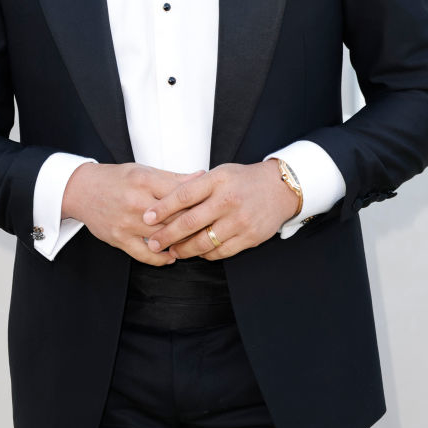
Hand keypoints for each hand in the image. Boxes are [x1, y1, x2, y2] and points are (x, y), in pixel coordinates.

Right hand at [62, 162, 202, 266]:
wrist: (81, 190)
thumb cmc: (116, 179)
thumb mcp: (144, 171)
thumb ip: (173, 177)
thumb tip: (202, 176)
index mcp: (145, 180)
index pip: (180, 194)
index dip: (199, 202)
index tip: (211, 207)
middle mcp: (136, 201)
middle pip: (173, 217)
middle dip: (193, 224)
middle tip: (209, 229)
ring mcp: (126, 222)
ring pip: (162, 236)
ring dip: (179, 242)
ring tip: (194, 244)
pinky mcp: (119, 238)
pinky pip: (144, 254)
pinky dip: (160, 258)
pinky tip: (171, 256)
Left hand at [142, 160, 299, 259]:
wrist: (280, 189)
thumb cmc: (244, 180)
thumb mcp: (219, 173)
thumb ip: (195, 185)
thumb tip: (164, 201)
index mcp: (218, 180)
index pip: (184, 195)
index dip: (163, 208)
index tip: (147, 218)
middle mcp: (228, 201)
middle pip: (190, 222)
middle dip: (167, 235)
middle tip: (153, 243)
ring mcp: (240, 221)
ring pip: (204, 242)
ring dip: (184, 249)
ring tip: (172, 251)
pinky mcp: (249, 238)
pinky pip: (221, 252)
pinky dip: (205, 254)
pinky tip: (196, 252)